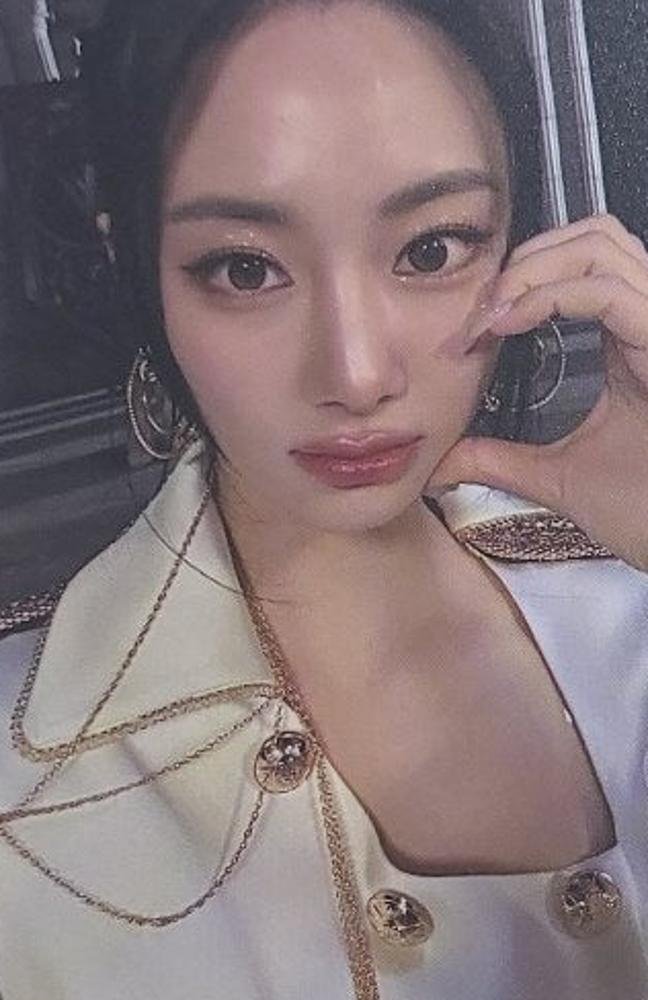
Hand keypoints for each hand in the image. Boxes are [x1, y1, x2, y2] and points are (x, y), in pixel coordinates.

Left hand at [426, 213, 647, 572]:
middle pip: (594, 235)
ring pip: (603, 244)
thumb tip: (441, 458)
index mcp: (631, 342)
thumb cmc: (643, 511)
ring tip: (495, 312)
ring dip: (534, 267)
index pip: (584, 266)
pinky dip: (554, 296)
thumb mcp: (557, 476)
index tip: (473, 327)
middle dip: (527, 259)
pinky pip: (610, 292)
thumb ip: (500, 458)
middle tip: (483, 309)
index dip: (523, 278)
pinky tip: (512, 322)